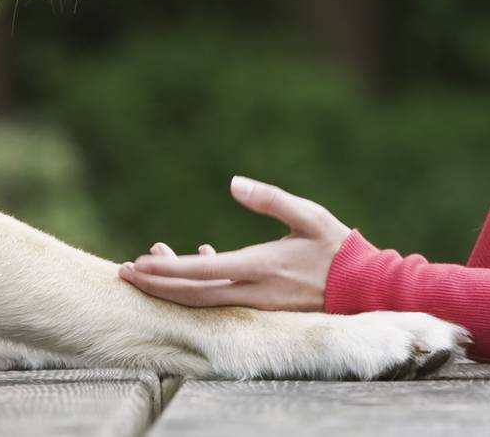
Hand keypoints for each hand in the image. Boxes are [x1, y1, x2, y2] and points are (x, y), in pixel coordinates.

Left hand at [117, 176, 351, 311]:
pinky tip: (199, 261)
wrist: (364, 287)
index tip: (137, 264)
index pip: (202, 272)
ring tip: (149, 269)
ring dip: (174, 287)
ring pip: (204, 301)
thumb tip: (234, 182)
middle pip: (193, 295)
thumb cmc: (337, 247)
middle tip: (124, 274)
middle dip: (156, 286)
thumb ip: (271, 199)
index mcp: (261, 266)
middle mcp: (254, 292)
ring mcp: (257, 305)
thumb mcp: (308, 214)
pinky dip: (203, 285)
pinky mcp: (263, 308)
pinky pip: (223, 300)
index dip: (167, 271)